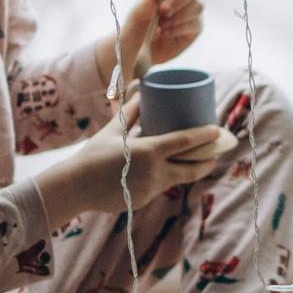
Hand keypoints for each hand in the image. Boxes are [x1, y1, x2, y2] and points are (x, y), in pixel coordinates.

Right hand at [34, 100, 225, 218]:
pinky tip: (159, 174)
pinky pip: (157, 188)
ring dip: (185, 170)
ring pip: (175, 179)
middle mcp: (155, 173)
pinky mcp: (143, 201)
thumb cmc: (93, 153)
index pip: (186, 142)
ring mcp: (150, 190)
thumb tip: (143, 90)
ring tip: (193, 160)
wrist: (75, 187)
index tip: (217, 130)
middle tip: (214, 153)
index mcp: (150, 151)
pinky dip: (160, 180)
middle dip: (208, 161)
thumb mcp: (114, 129)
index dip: (205, 135)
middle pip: (192, 168)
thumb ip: (131, 111)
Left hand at [106, 0, 201, 95]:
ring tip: (160, 26)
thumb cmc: (139, 24)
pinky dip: (178, 28)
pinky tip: (164, 33)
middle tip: (162, 11)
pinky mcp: (195, 27)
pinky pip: (194, 23)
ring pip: (197, 6)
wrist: (140, 48)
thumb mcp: (139, 11)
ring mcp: (192, 11)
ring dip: (177, 16)